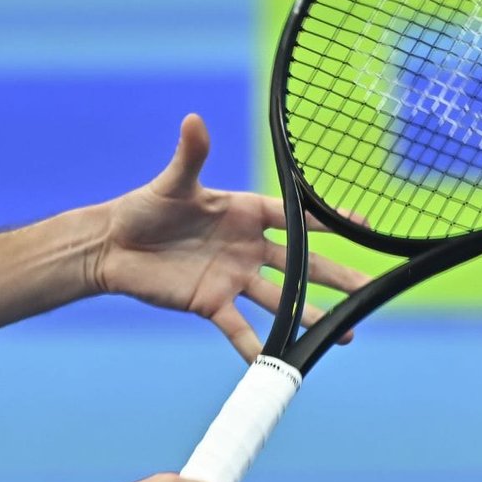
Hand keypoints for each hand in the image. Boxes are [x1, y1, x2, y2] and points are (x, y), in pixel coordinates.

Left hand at [89, 114, 370, 360]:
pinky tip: (279, 362)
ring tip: (344, 334)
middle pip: (300, 264)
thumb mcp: (172, 183)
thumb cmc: (144, 207)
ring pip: (280, 300)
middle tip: (368, 290)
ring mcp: (233, 277)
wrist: (113, 246)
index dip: (329, 221)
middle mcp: (247, 247)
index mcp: (246, 213)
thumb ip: (191, 155)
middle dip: (336, 277)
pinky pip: (239, 328)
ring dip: (310, 316)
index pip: (295, 217)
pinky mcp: (210, 303)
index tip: (363, 226)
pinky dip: (256, 346)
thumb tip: (193, 119)